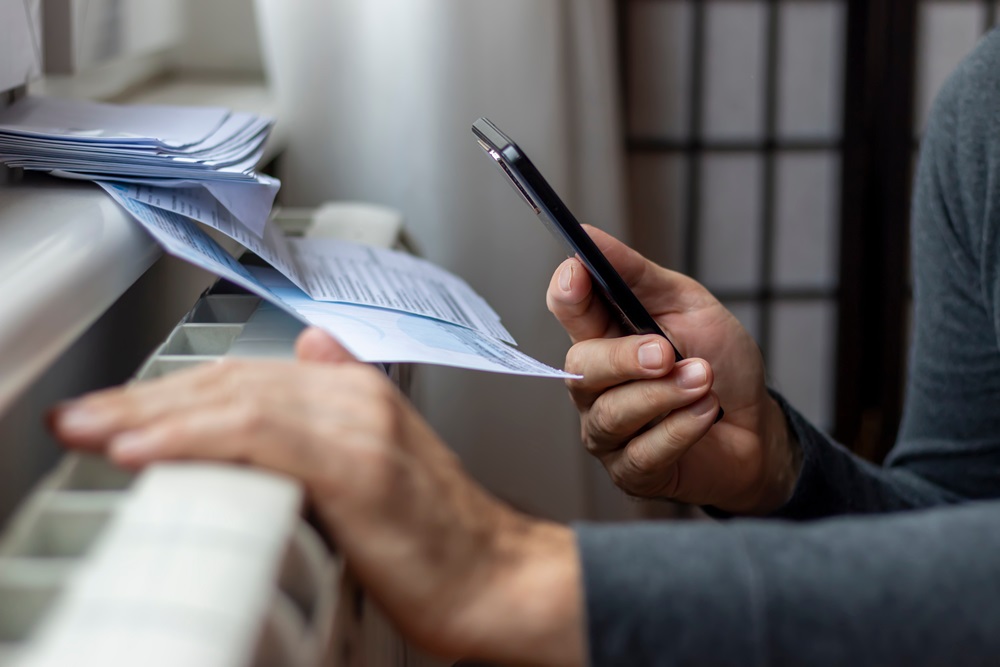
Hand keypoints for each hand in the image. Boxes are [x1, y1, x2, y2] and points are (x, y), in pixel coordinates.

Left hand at [50, 328, 583, 665]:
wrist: (497, 578)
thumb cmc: (439, 537)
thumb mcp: (384, 457)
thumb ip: (340, 403)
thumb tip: (312, 350)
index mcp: (358, 391)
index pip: (245, 376)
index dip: (171, 391)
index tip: (114, 412)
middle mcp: (356, 396)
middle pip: (232, 380)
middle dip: (145, 398)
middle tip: (82, 416)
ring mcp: (360, 427)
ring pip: (237, 400)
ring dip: (153, 415)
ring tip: (94, 431)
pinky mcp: (358, 468)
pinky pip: (260, 438)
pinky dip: (194, 440)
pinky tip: (145, 450)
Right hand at [546, 226, 799, 514]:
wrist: (756, 427)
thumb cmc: (719, 363)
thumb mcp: (688, 305)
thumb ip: (637, 274)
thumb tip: (588, 235)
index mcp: (604, 335)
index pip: (567, 309)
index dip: (566, 292)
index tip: (580, 274)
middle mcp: (596, 385)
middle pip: (579, 367)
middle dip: (625, 358)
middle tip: (667, 352)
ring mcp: (608, 430)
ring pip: (611, 413)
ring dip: (664, 395)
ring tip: (704, 381)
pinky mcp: (630, 470)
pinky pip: (641, 452)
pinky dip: (680, 429)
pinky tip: (706, 414)